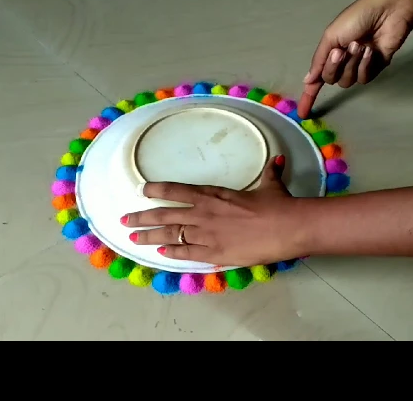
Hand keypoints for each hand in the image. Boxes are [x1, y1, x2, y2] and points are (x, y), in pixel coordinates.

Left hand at [121, 156, 306, 265]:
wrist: (287, 227)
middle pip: (165, 215)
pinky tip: (161, 252)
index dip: (157, 190)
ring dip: (149, 236)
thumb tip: (277, 159)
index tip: (142, 191)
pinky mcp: (215, 254)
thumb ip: (269, 172)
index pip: (177, 190)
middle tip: (125, 220)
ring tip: (133, 238)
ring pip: (170, 235)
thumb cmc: (278, 203)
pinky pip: (187, 253)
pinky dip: (172, 252)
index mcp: (213, 194)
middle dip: (142, 217)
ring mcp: (207, 234)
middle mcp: (204, 213)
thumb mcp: (271, 184)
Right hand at [298, 0, 412, 117]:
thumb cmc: (357, 18)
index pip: (316, 79)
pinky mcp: (375, 69)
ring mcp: (358, 66)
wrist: (387, 12)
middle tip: (341, 51)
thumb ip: (318, 60)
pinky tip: (371, 51)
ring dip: (351, 63)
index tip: (303, 114)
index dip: (308, 97)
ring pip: (347, 81)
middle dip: (334, 67)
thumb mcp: (331, 36)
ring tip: (359, 45)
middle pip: (331, 80)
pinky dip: (365, 65)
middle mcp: (343, 62)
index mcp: (329, 53)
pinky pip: (363, 78)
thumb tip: (307, 80)